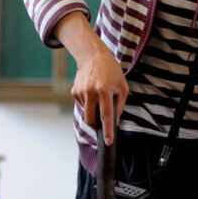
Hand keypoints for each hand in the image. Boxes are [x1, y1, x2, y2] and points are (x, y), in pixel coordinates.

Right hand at [53, 12, 128, 145]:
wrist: (94, 57)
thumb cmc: (112, 72)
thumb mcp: (123, 86)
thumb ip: (120, 105)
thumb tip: (114, 123)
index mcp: (105, 91)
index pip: (107, 115)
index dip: (108, 130)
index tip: (108, 142)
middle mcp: (91, 92)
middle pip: (91, 119)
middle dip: (96, 125)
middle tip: (102, 121)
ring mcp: (81, 92)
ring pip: (86, 113)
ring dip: (93, 111)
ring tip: (99, 96)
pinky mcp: (74, 91)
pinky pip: (82, 105)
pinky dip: (88, 103)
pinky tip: (92, 92)